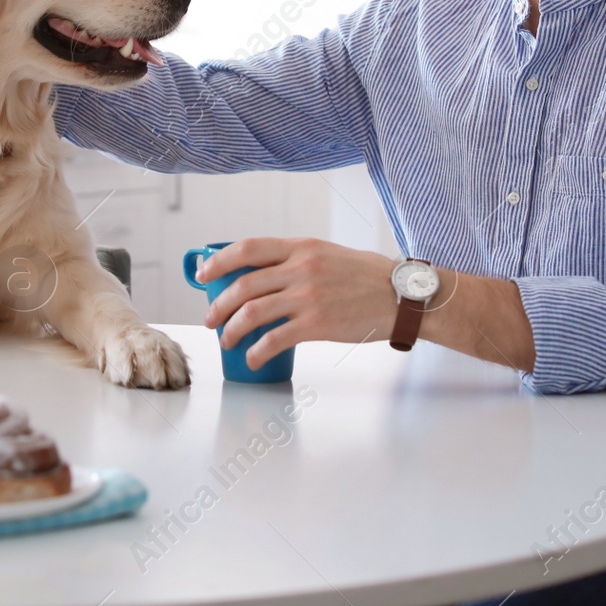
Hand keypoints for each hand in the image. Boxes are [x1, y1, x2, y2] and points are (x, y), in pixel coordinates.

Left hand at [197, 237, 397, 369]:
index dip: (219, 262)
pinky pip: (274, 339)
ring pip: (252, 313)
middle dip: (219, 305)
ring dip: (232, 330)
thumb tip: (264, 273)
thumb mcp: (329, 253)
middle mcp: (302, 268)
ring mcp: (308, 296)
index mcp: (302, 247)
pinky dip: (256, 351)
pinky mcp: (317, 324)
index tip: (204, 275)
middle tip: (210, 319)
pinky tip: (252, 358)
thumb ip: (298, 259)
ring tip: (227, 340)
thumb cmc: (368, 276)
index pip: (248, 248)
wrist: (402, 298)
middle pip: (244, 285)